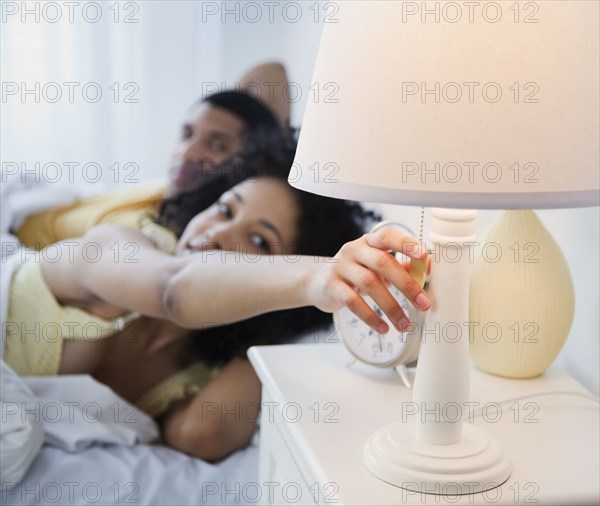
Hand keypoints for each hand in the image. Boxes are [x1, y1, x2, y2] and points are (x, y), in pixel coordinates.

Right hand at [306, 227, 430, 333]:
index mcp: (368, 242)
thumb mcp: (376, 266)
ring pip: (369, 283)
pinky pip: (352, 301)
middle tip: (424, 304)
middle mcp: (353, 250)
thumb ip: (402, 265)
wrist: (317, 283)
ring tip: (404, 325)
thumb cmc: (355, 273)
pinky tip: (383, 328)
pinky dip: (370, 316)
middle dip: (407, 284)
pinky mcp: (331, 286)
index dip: (405, 244)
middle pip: (382, 263)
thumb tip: (430, 265)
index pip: (387, 236)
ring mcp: (340, 267)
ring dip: (391, 306)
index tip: (424, 256)